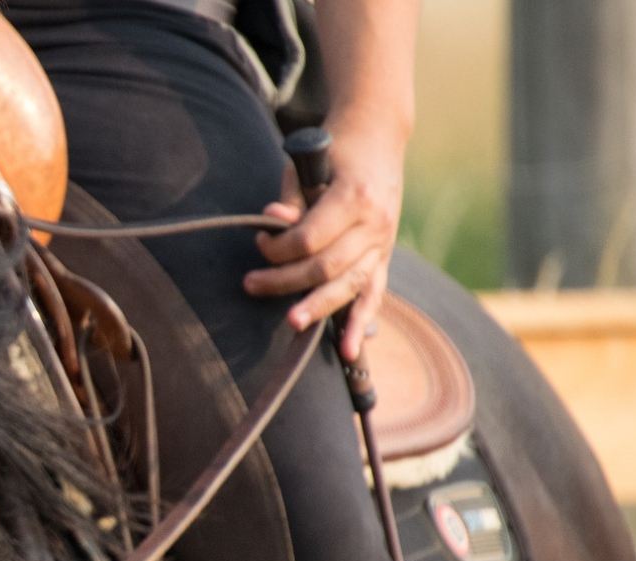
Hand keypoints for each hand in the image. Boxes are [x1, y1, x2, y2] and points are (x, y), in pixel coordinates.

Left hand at [245, 117, 408, 359]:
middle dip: (286, 281)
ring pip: (351, 284)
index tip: (258, 243)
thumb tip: (272, 221)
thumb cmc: (334, 149)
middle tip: (250, 285)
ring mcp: (384, 241)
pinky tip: (347, 349)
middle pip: (328, 266)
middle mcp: (375, 223)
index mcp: (355, 197)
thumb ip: (292, 198)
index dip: (279, 248)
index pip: (311, 238)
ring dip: (318, 307)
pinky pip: (375, 293)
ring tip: (292, 323)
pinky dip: (360, 322)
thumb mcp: (307, 163)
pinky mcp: (385, 255)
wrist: (378, 136)